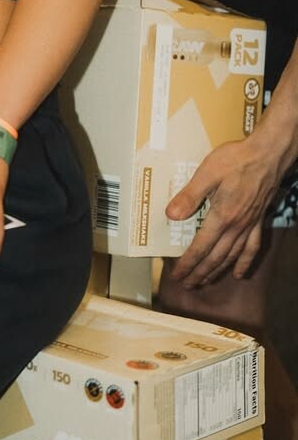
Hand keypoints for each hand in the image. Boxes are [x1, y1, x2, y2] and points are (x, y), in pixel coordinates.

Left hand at [166, 134, 286, 284]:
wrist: (268, 154)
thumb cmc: (236, 160)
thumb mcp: (207, 173)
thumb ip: (189, 196)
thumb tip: (171, 216)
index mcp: (222, 216)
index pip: (201, 247)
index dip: (188, 264)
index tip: (177, 275)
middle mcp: (237, 226)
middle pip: (216, 257)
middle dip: (200, 273)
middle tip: (187, 285)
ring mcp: (249, 225)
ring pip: (232, 256)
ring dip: (217, 272)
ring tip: (205, 282)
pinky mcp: (258, 221)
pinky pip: (252, 248)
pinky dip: (244, 263)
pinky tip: (240, 273)